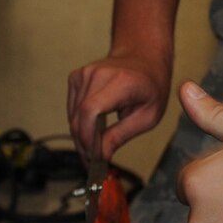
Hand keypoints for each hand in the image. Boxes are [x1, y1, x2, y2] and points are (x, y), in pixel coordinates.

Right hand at [67, 47, 171, 162]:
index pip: (90, 110)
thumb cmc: (151, 85)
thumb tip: (100, 156)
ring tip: (95, 151)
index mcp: (121, 82)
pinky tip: (92, 133)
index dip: (88, 138)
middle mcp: (98, 74)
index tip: (95, 158)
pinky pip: (71, 109)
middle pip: (79, 116)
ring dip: (81, 138)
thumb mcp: (148, 116)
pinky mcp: (76, 77)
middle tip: (94, 165)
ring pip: (72, 116)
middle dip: (84, 145)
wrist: (143, 57)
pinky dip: (79, 125)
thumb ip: (122, 135)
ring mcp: (84, 73)